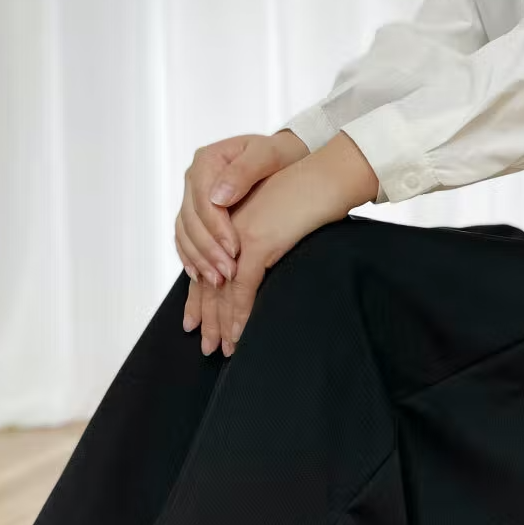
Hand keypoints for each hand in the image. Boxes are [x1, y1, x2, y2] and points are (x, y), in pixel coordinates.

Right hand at [174, 130, 309, 286]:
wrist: (285, 158)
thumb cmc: (281, 155)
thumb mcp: (269, 154)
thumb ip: (244, 171)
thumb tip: (219, 197)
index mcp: (207, 161)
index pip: (203, 200)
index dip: (216, 228)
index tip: (235, 249)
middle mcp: (194, 178)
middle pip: (191, 220)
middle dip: (209, 250)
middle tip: (229, 273)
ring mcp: (193, 197)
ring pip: (185, 232)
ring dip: (199, 259)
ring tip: (218, 280)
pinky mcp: (197, 213)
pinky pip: (185, 238)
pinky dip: (191, 258)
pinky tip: (201, 276)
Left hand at [182, 133, 379, 355]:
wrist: (327, 175)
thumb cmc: (311, 193)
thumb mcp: (279, 217)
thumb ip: (264, 237)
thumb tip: (259, 263)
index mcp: (229, 223)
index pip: (208, 266)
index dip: (199, 297)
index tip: (196, 322)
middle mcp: (226, 230)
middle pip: (209, 282)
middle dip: (208, 318)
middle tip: (207, 346)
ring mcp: (238, 236)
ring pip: (221, 290)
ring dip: (222, 323)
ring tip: (222, 349)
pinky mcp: (256, 242)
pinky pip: (243, 287)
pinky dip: (240, 314)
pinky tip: (240, 334)